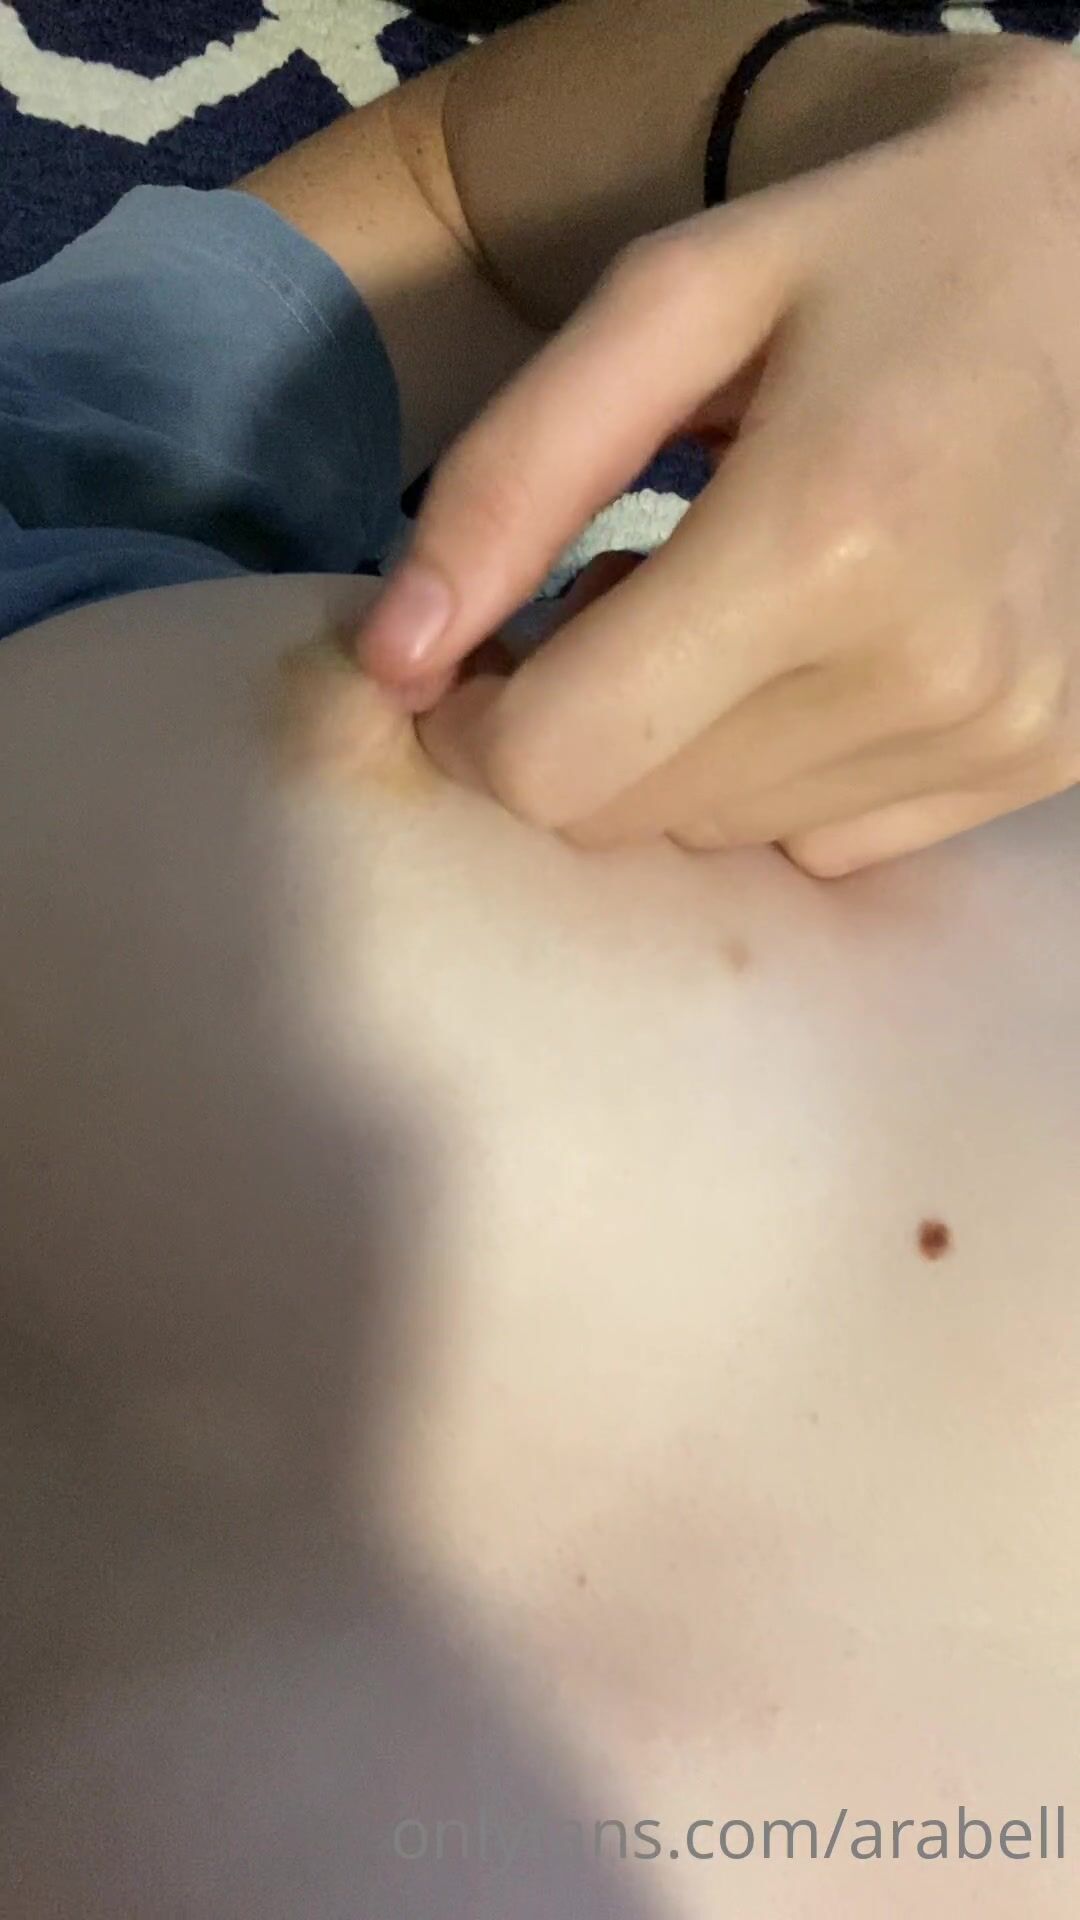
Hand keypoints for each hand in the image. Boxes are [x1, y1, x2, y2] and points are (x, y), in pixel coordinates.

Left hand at [360, 36, 1079, 873]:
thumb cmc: (877, 252)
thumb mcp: (671, 299)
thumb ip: (510, 479)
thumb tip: (390, 658)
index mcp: (822, 542)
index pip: (557, 762)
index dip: (473, 725)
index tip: (470, 655)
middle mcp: (923, 672)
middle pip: (628, 812)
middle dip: (573, 722)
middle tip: (617, 592)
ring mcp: (995, 733)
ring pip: (717, 834)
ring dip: (676, 743)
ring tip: (731, 601)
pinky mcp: (1039, 763)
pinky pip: (824, 842)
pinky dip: (777, 772)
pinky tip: (817, 652)